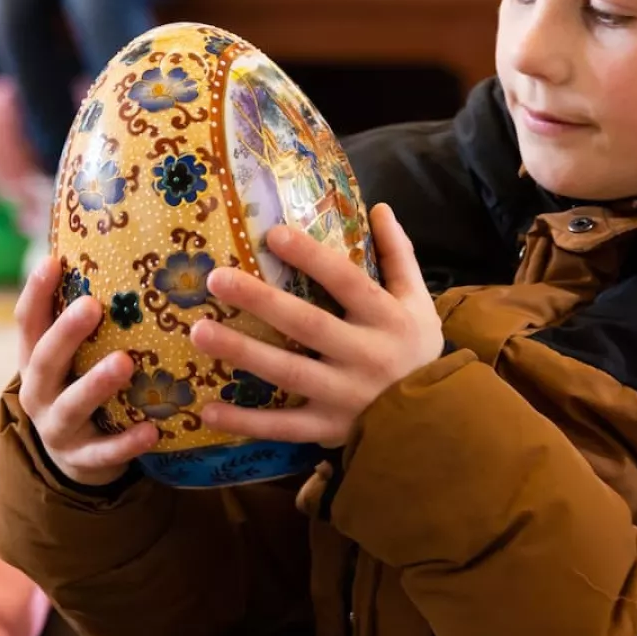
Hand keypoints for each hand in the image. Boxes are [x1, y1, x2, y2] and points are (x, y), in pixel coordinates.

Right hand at [15, 254, 158, 486]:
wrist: (75, 458)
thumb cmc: (79, 385)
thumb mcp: (72, 355)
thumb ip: (82, 317)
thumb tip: (113, 248)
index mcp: (34, 360)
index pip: (26, 322)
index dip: (36, 292)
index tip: (53, 261)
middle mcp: (39, 392)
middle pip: (44, 360)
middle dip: (66, 334)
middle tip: (92, 306)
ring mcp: (58, 429)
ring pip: (72, 406)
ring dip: (96, 384)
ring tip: (125, 362)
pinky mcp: (83, 460)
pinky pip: (105, 453)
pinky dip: (126, 443)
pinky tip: (152, 430)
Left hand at [191, 205, 443, 448]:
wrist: (438, 423)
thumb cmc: (418, 352)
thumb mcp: (418, 301)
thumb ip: (398, 255)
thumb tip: (380, 207)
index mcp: (386, 318)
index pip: (346, 281)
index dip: (311, 257)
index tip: (272, 234)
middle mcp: (365, 355)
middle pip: (308, 324)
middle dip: (261, 301)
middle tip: (216, 278)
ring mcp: (344, 396)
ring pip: (288, 373)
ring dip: (243, 353)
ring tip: (199, 333)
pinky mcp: (328, 428)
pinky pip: (283, 427)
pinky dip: (247, 423)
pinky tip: (209, 409)